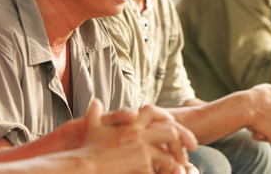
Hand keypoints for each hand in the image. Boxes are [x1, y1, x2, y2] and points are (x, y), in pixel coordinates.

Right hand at [78, 100, 197, 173]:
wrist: (83, 167)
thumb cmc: (86, 150)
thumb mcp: (91, 128)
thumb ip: (96, 114)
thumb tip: (95, 102)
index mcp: (130, 123)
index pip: (154, 112)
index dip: (167, 118)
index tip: (175, 127)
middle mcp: (139, 134)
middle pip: (171, 131)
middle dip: (181, 141)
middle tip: (187, 152)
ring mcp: (142, 150)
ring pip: (170, 154)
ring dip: (175, 163)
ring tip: (178, 169)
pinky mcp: (142, 165)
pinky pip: (161, 170)